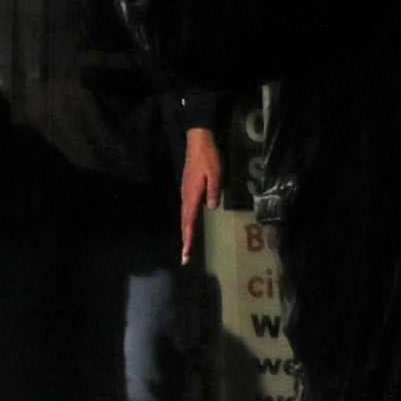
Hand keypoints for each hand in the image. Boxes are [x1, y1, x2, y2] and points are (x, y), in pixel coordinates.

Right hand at [180, 127, 222, 262]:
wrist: (197, 143)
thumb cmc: (208, 158)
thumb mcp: (216, 174)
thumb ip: (214, 191)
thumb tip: (211, 207)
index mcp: (192, 195)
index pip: (189, 221)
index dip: (189, 237)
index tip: (186, 252)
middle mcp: (186, 196)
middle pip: (184, 222)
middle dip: (185, 240)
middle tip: (185, 257)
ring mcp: (186, 193)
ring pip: (185, 216)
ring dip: (186, 232)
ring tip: (187, 246)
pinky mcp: (188, 189)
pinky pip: (187, 210)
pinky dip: (188, 222)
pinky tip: (191, 226)